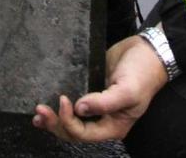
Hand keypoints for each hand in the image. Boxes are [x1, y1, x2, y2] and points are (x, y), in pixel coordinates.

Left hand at [31, 35, 167, 143]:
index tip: (63, 101)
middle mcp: (102, 119)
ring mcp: (94, 104)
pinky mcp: (88, 87)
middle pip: (73, 131)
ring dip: (53, 118)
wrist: (147, 51)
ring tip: (37, 113)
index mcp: (113, 125)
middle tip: (40, 110)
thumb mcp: (128, 91)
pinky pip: (71, 101)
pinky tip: (45, 99)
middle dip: (56, 123)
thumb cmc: (143, 74)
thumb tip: (80, 109)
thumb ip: (105, 102)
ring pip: (70, 119)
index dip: (70, 122)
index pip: (84, 133)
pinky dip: (57, 104)